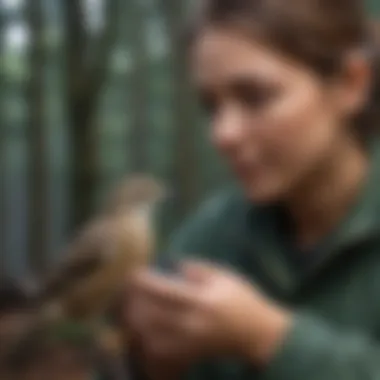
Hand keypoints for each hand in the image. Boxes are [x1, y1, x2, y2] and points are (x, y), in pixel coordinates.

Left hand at [126, 261, 291, 371]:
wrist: (258, 333)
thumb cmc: (242, 299)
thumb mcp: (224, 276)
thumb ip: (198, 269)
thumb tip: (173, 264)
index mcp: (201, 300)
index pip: (163, 291)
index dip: (143, 282)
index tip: (133, 273)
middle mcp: (192, 322)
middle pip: (150, 315)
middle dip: (132, 302)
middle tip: (126, 291)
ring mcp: (190, 342)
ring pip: (150, 336)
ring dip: (135, 323)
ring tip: (130, 309)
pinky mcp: (191, 353)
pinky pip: (160, 353)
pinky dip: (146, 342)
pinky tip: (142, 330)